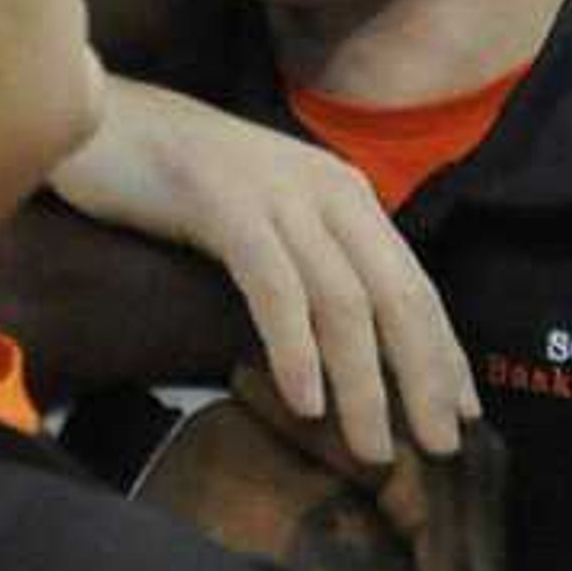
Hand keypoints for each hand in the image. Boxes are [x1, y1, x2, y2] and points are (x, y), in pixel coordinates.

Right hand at [118, 97, 482, 463]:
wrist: (107, 122)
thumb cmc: (182, 185)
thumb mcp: (270, 221)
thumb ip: (313, 265)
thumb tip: (351, 351)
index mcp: (347, 197)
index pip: (414, 284)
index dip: (443, 352)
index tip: (464, 415)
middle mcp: (329, 192)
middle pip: (396, 296)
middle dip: (424, 377)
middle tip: (439, 447)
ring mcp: (280, 196)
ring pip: (343, 302)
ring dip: (363, 383)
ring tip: (372, 448)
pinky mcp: (225, 205)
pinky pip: (276, 287)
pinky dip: (296, 349)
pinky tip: (306, 401)